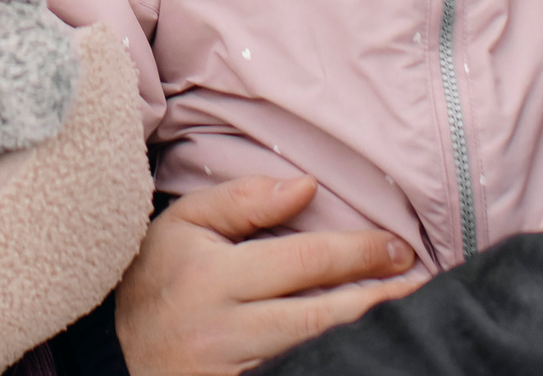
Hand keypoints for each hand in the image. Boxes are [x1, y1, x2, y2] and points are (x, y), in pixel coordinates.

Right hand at [115, 176, 422, 375]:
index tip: (398, 248)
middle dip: (378, 300)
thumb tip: (306, 186)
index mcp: (210, 276)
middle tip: (422, 287)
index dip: (359, 252)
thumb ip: (243, 200)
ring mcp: (228, 374)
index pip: (303, 260)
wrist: (120, 351)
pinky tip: (363, 355)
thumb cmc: (161, 277)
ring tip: (408, 322)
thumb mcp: (186, 224)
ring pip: (312, 357)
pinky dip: (331, 366)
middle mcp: (219, 330)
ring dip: (365, 341)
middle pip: (319, 317)